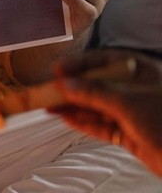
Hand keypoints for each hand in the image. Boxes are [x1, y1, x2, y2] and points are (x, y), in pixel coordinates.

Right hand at [53, 49, 161, 175]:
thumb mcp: (128, 102)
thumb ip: (94, 92)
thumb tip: (64, 84)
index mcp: (142, 71)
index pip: (105, 60)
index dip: (81, 63)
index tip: (57, 69)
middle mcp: (137, 89)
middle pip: (98, 83)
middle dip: (73, 87)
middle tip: (49, 89)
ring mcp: (133, 112)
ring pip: (97, 105)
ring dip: (73, 106)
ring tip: (48, 105)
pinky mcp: (130, 132)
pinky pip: (101, 124)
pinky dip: (83, 122)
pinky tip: (65, 119)